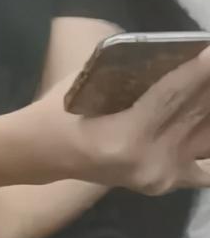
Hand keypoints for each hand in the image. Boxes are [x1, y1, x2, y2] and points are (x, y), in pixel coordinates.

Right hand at [44, 48, 209, 194]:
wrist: (45, 152)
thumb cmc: (60, 112)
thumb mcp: (86, 85)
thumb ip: (127, 73)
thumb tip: (169, 53)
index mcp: (124, 137)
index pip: (170, 96)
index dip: (197, 71)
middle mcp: (149, 160)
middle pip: (195, 114)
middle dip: (209, 84)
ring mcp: (161, 176)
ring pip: (208, 138)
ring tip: (209, 86)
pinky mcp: (166, 184)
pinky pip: (206, 169)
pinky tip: (205, 122)